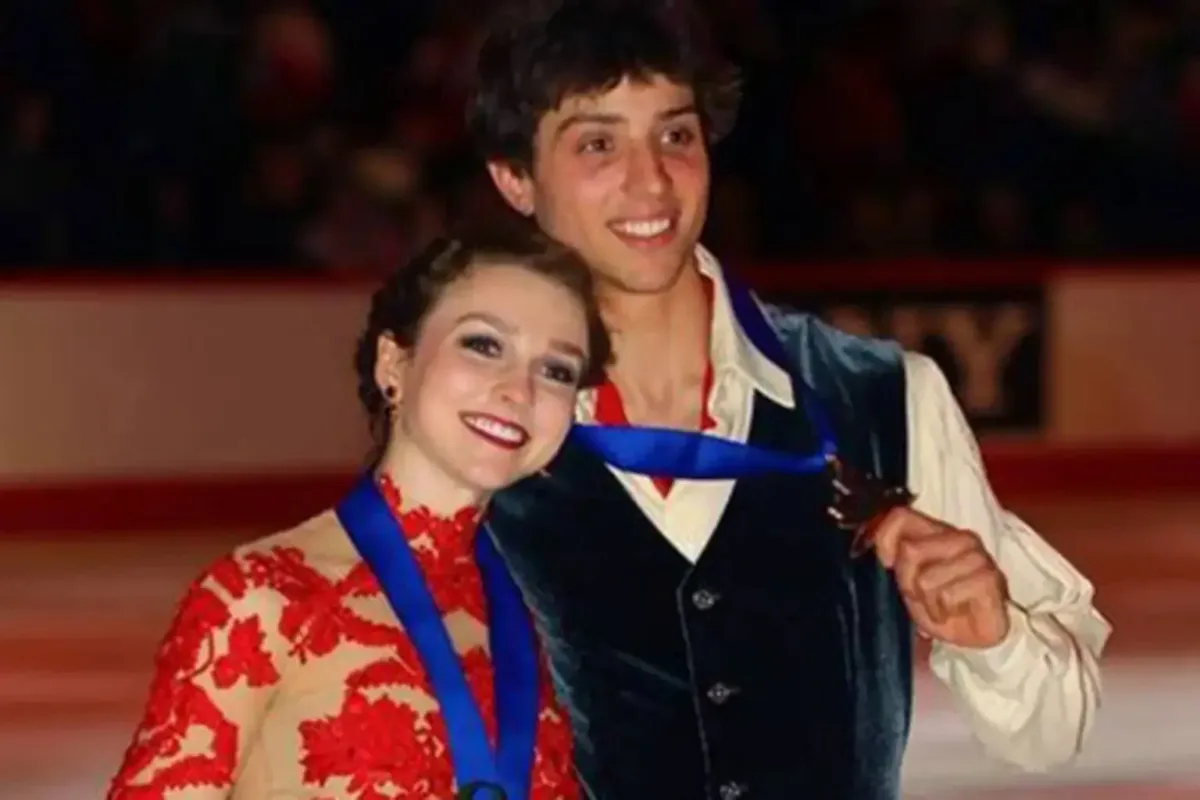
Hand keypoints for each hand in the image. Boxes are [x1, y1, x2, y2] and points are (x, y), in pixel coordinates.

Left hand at [870, 508, 1010, 648]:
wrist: (974, 640)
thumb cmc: (940, 607)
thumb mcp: (909, 583)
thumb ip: (897, 561)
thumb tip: (882, 554)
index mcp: (938, 532)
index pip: (901, 517)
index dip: (884, 540)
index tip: (886, 565)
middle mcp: (960, 538)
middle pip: (909, 550)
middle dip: (907, 582)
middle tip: (920, 597)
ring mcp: (978, 556)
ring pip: (926, 578)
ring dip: (927, 602)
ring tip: (939, 607)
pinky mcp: (990, 578)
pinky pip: (947, 596)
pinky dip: (943, 612)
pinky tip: (953, 612)